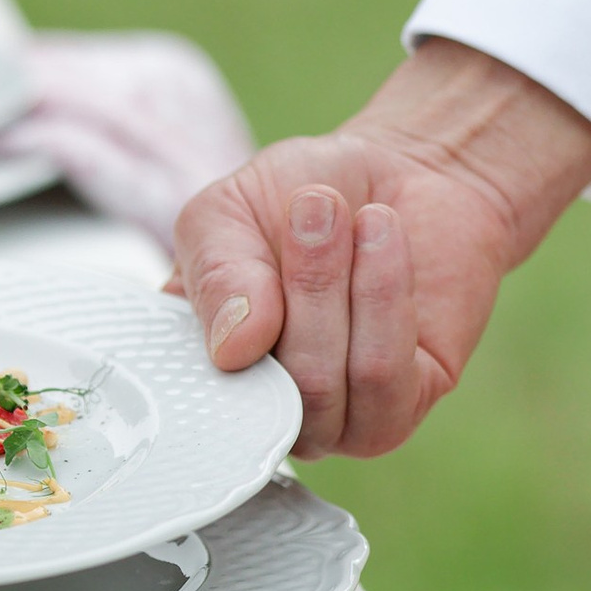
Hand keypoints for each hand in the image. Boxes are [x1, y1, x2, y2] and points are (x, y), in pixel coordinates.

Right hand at [169, 43, 590, 456]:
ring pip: (319, 390)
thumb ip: (215, 276)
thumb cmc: (298, 194)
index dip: (204, 360)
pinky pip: (383, 380)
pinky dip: (382, 297)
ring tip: (347, 212)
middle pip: (263, 398)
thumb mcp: (226, 214)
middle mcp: (264, 410)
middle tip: (312, 206)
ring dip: (332, 288)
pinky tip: (383, 235)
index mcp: (204, 370)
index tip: (234, 273)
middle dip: (295, 291)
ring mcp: (334, 421)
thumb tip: (231, 349)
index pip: (185, 413)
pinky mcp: (404, 404)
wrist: (399, 169)